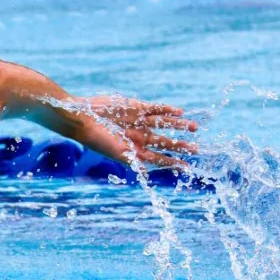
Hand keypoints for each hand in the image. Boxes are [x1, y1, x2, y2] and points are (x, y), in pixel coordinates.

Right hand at [62, 96, 197, 168]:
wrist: (83, 118)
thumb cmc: (96, 139)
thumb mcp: (115, 153)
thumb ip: (132, 160)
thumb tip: (147, 172)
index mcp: (135, 151)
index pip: (159, 158)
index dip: (173, 162)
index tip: (187, 167)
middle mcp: (139, 137)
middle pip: (165, 142)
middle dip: (180, 145)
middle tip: (196, 148)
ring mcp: (138, 122)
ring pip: (164, 124)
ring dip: (178, 126)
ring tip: (194, 127)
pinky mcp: (135, 107)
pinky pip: (155, 109)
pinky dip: (167, 110)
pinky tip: (179, 112)